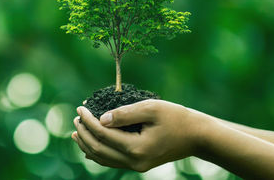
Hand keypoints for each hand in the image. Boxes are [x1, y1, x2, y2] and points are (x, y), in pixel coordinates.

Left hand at [72, 100, 210, 171]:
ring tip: (76, 131)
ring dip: (87, 144)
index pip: (102, 134)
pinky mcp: (138, 164)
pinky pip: (111, 161)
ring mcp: (136, 166)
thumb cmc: (176, 118)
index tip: (80, 107)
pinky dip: (98, 152)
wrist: (197, 136)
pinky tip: (90, 144)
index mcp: (137, 148)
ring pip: (102, 159)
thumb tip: (101, 119)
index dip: (88, 120)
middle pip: (98, 149)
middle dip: (83, 133)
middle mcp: (134, 161)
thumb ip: (125, 113)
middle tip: (76, 117)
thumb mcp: (151, 108)